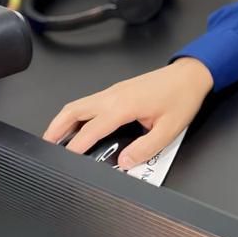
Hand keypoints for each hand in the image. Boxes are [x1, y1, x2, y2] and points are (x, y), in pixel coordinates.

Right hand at [42, 58, 213, 167]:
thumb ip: (145, 148)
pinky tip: (78, 126)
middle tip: (46, 147)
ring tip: (56, 139)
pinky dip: (76, 114)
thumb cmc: (182, 98)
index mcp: (123, 105)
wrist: (191, 75)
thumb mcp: (169, 130)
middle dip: (56, 129)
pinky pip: (89, 102)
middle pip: (73, 111)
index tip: (66, 160)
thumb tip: (124, 161)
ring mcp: (113, 91)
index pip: (91, 129)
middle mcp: (113, 95)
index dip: (76, 146)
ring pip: (78, 104)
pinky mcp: (117, 90)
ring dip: (64, 120)